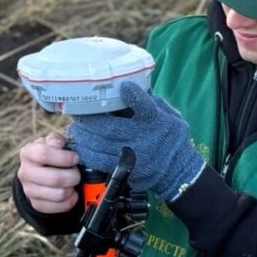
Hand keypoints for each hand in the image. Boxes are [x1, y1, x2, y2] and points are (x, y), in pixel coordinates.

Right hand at [17, 132, 81, 212]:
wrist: (38, 172)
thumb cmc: (50, 154)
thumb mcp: (52, 142)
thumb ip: (55, 140)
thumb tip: (58, 144)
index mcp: (28, 153)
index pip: (44, 154)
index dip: (64, 157)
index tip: (75, 158)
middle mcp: (25, 173)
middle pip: (55, 179)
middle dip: (73, 175)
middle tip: (76, 172)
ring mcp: (29, 190)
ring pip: (60, 194)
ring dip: (72, 188)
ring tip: (72, 181)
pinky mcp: (37, 204)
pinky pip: (61, 206)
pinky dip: (71, 200)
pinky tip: (72, 192)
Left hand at [69, 82, 204, 200]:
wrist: (178, 171)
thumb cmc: (172, 139)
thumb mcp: (170, 116)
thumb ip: (152, 102)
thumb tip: (131, 85)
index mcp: (157, 122)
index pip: (145, 107)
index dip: (134, 95)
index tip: (124, 86)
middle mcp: (144, 138)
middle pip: (112, 127)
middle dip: (91, 119)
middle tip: (80, 112)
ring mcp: (133, 155)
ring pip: (101, 144)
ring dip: (85, 135)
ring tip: (78, 128)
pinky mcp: (125, 169)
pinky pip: (100, 161)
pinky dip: (88, 152)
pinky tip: (82, 145)